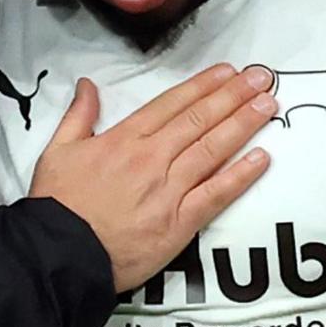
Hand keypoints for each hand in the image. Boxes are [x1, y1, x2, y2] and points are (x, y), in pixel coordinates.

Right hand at [26, 64, 276, 290]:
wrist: (61, 254)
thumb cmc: (57, 205)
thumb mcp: (57, 151)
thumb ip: (78, 115)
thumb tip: (88, 85)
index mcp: (124, 139)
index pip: (172, 104)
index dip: (203, 86)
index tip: (227, 72)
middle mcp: (151, 158)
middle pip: (199, 120)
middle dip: (233, 96)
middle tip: (261, 77)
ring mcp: (168, 190)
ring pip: (213, 149)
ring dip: (243, 125)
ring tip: (267, 105)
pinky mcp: (180, 222)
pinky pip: (216, 194)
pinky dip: (240, 175)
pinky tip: (261, 158)